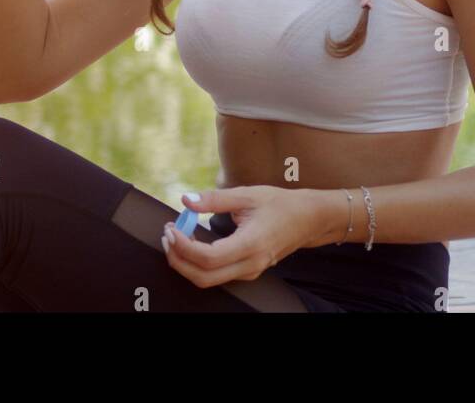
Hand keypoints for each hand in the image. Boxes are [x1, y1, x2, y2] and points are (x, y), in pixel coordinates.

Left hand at [160, 186, 323, 287]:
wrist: (307, 219)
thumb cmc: (280, 204)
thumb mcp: (247, 195)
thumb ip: (215, 199)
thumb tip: (186, 200)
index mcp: (251, 244)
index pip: (208, 257)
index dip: (183, 246)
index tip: (171, 229)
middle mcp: (250, 264)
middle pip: (203, 277)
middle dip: (178, 259)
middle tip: (167, 235)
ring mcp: (249, 271)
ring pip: (208, 279)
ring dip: (186, 262)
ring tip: (176, 236)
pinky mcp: (248, 271)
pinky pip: (217, 274)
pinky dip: (198, 262)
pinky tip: (192, 242)